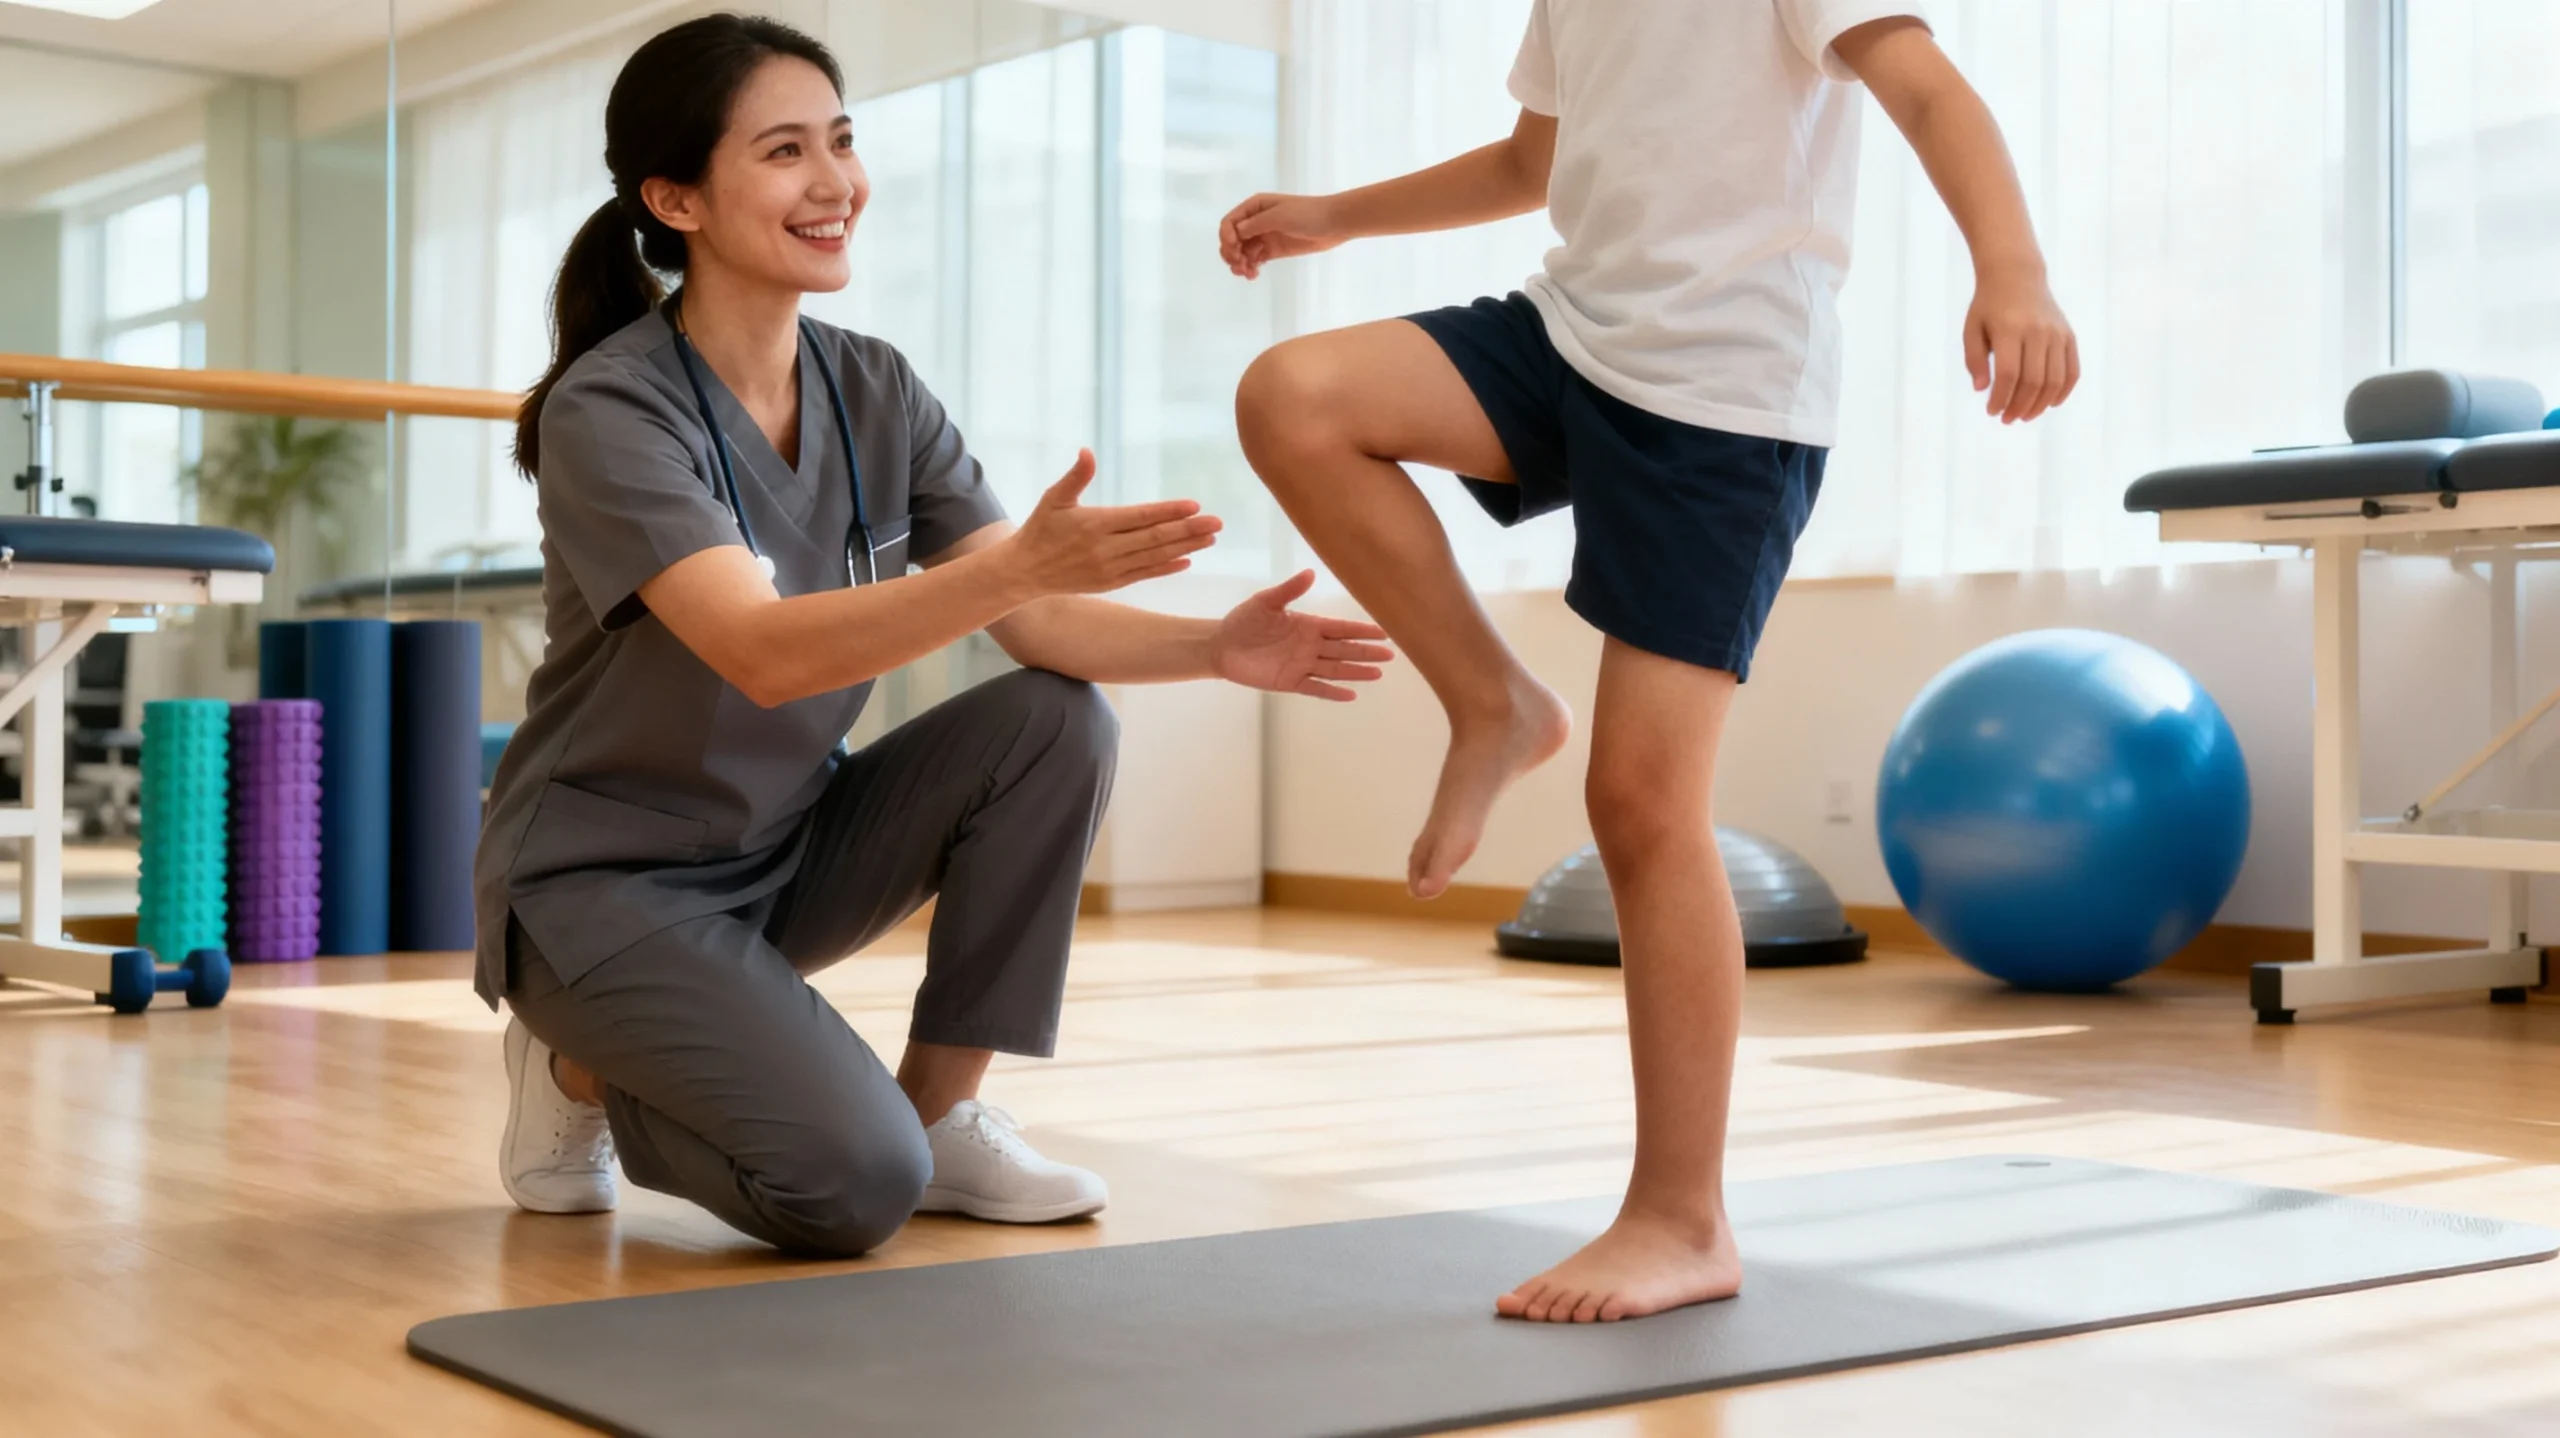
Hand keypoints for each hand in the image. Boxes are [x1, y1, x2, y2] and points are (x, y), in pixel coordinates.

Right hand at [1006, 450, 1222, 596]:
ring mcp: (1110, 568)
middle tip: (1217, 522)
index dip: (1168, 511)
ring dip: (1185, 547)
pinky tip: (1187, 560)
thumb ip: (1075, 476)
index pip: (1140, 516)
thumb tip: (1087, 451)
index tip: (1194, 505)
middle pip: (1155, 538)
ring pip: (1155, 557)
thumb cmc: (1041, 528)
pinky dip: (1167, 568)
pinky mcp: (1111, 583)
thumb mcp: (1054, 498)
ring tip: (1210, 538)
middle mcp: (1106, 548)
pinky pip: (1145, 574)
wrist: (1024, 572)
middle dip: (1188, 530)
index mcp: (1095, 524)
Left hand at [1210, 570, 1395, 700]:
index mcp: (1308, 625)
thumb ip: (1289, 590)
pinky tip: (1351, 695)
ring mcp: (1302, 665)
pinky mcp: (1290, 682)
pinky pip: (1315, 688)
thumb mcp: (1265, 601)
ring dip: (1355, 671)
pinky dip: (1332, 692)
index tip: (1383, 632)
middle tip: (1390, 654)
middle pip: (1344, 650)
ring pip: (1335, 669)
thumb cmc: (1244, 620)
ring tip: (1377, 673)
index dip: (1361, 630)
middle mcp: (1310, 646)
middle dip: (1366, 652)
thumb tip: (1311, 573)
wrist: (1221, 645)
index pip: (1340, 628)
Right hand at [1219, 193, 1347, 279]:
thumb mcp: (1279, 215)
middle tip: (1239, 265)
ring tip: (1247, 273)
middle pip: (1232, 239)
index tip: (1234, 250)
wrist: (1334, 224)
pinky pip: (1255, 260)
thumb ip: (1255, 224)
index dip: (1226, 237)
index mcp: (1255, 207)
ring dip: (1239, 263)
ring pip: (1242, 252)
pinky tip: (1254, 275)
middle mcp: (1256, 221)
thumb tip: (1236, 233)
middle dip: (1231, 253)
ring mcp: (1264, 236)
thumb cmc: (1307, 214)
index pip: (1230, 222)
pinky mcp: (1273, 250)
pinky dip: (1251, 268)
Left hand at [1965, 264, 2078, 423]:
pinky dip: (2063, 391)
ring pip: (2054, 379)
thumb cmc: (1989, 305)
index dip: (2001, 398)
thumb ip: (1974, 360)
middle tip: (2008, 419)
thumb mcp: (1972, 329)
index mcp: (2010, 330)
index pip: (2008, 374)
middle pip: (2033, 381)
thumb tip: (1983, 390)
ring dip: (2040, 404)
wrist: (2017, 275)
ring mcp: (2056, 334)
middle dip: (2019, 406)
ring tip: (2025, 415)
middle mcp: (2037, 332)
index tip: (1992, 412)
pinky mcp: (2068, 335)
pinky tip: (2051, 403)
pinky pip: (2072, 370)